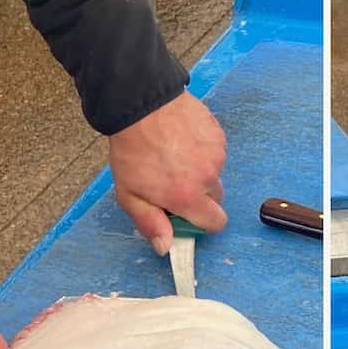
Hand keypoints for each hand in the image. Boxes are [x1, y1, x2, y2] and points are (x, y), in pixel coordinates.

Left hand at [108, 91, 227, 254]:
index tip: (186, 213)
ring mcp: (216, 154)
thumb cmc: (132, 149)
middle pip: (215, 198)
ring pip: (214, 173)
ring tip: (174, 155)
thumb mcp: (130, 194)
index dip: (202, 221)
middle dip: (199, 195)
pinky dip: (202, 150)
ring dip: (200, 170)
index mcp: (189, 197)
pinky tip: (182, 140)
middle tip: (174, 181)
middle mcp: (208, 177)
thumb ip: (150, 223)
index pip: (215, 223)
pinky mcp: (217, 134)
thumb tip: (166, 247)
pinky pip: (215, 151)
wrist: (139, 101)